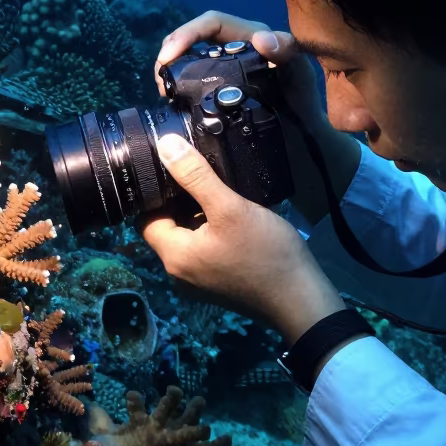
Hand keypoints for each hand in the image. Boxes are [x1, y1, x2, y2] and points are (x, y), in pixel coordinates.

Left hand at [139, 132, 345, 344]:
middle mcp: (178, 273)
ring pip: (186, 239)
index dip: (155, 193)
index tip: (173, 171)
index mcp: (173, 256)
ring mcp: (198, 282)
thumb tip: (165, 146)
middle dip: (179, 202)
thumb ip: (196, 177)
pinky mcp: (217, 283)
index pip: (144, 219)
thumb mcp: (230, 208)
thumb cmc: (265, 253)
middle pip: (166, 228)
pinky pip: (203, 251)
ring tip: (217, 191)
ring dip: (196, 216)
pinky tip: (231, 216)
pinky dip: (210, 232)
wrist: (301, 299)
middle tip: (199, 176)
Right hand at [155, 9, 326, 122]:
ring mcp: (222, 70)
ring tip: (163, 90)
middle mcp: (232, 49)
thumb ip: (287, 52)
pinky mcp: (216, 90)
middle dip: (171, 52)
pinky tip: (172, 101)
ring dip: (170, 70)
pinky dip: (178, 88)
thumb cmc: (302, 100)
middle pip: (192, 39)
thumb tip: (260, 39)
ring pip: (187, 60)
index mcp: (249, 37)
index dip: (187, 33)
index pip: (212, 23)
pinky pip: (191, 82)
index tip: (168, 56)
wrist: (302, 137)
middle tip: (160, 78)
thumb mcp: (299, 72)